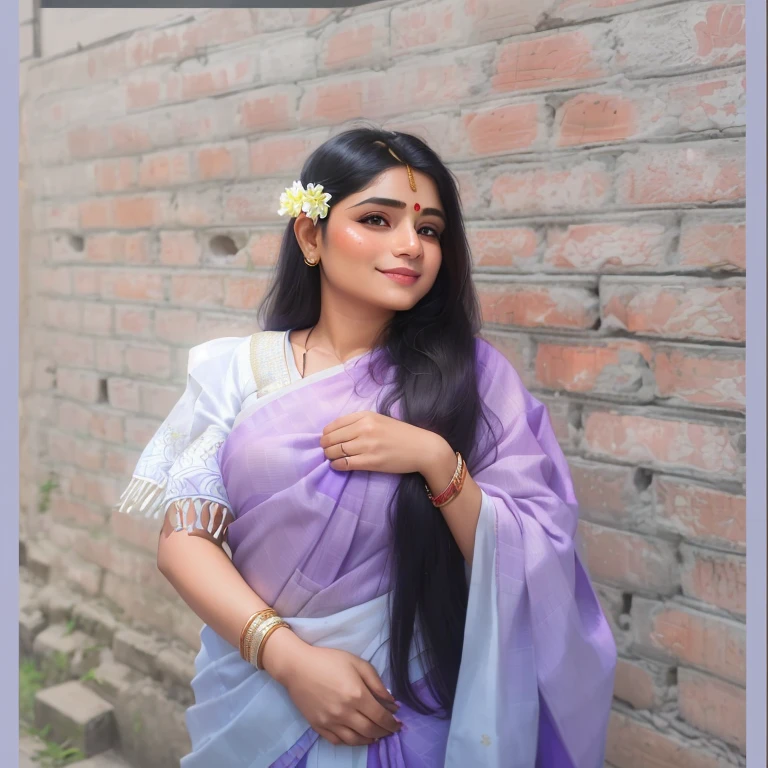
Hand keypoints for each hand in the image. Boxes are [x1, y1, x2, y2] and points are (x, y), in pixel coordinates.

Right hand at [271, 642, 401, 746]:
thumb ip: (375, 682)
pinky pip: (338, 741)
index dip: (391, 722)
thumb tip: (390, 700)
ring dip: (369, 740)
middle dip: (384, 732)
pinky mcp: (318, 727)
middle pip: (370, 730)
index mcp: (356, 695)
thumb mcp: (356, 662)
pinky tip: (356, 737)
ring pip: (355, 740)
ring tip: (376, 736)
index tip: (398, 723)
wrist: (297, 666)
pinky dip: (351, 742)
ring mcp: (330, 722)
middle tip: (390, 730)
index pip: (380, 716)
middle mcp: (345, 712)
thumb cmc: (328, 660)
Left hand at [320, 411, 449, 475]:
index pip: (335, 424)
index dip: (326, 433)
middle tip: (326, 450)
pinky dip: (337, 465)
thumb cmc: (401, 434)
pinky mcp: (371, 461)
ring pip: (336, 451)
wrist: (422, 448)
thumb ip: (360, 422)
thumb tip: (336, 432)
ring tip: (332, 458)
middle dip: (325, 445)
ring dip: (330, 456)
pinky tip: (338, 465)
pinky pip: (345, 464)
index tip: (326, 439)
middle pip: (332, 438)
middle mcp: (365, 429)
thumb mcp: (380, 420)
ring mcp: (367, 446)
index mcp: (366, 416)